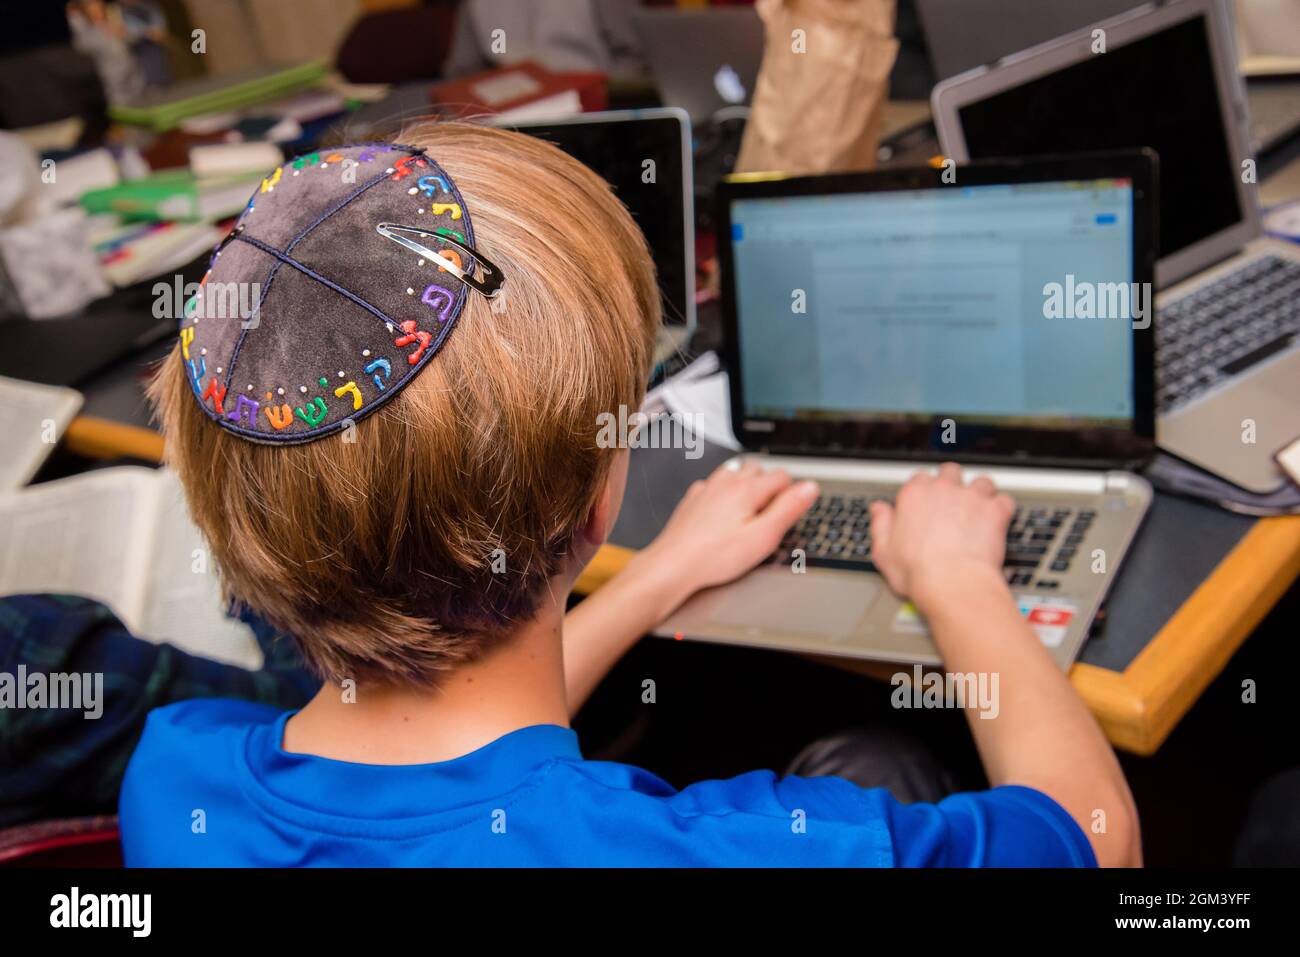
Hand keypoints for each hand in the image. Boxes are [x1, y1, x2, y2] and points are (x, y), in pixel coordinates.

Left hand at [631, 459, 818, 610]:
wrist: (674, 565)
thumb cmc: (715, 556)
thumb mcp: (763, 537)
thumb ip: (789, 509)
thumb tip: (809, 488)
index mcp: (747, 489)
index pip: (782, 476)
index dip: (792, 492)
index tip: (791, 510)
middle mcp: (726, 482)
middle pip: (758, 470)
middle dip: (770, 486)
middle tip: (772, 512)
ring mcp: (707, 489)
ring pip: (735, 473)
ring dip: (747, 485)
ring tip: (751, 510)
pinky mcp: (693, 499)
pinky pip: (714, 485)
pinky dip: (725, 493)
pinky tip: (724, 512)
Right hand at [869, 463, 1014, 607]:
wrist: (952, 583)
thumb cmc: (919, 572)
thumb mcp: (884, 552)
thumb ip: (881, 524)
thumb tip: (878, 509)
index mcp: (914, 496)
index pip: (919, 479)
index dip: (924, 491)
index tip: (926, 504)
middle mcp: (943, 490)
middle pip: (950, 472)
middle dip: (953, 484)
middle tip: (954, 502)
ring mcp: (971, 498)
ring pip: (981, 482)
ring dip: (981, 493)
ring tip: (979, 509)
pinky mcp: (994, 510)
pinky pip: (1004, 500)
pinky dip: (1002, 509)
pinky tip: (997, 520)